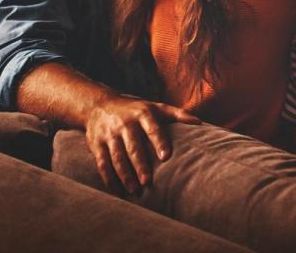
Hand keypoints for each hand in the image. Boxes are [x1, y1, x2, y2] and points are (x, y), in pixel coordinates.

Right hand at [84, 95, 199, 193]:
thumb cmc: (136, 110)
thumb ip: (177, 114)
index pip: (152, 129)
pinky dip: (108, 177)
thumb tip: (199, 122)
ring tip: (135, 190)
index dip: (159, 142)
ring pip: (116, 157)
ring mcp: (109, 135)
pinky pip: (102, 162)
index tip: (166, 157)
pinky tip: (117, 190)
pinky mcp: (96, 144)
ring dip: (125, 174)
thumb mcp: (156, 107)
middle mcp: (125, 124)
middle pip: (133, 146)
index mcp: (143, 114)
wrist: (99, 105)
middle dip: (140, 164)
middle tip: (148, 181)